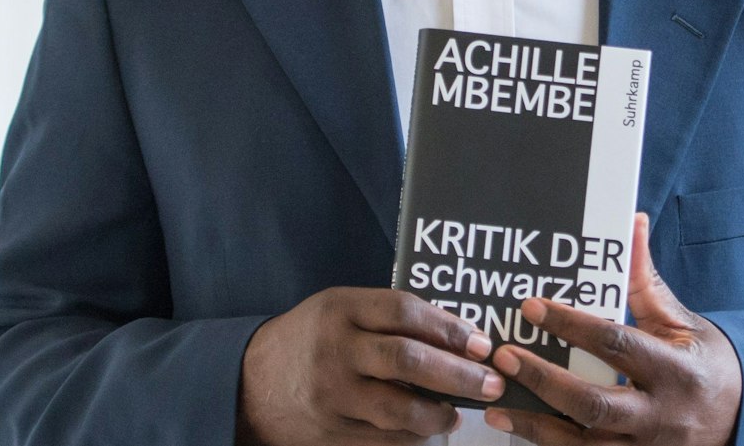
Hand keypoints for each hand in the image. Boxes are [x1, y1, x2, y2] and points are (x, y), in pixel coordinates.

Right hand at [237, 286, 506, 444]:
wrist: (251, 382)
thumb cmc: (312, 338)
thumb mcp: (340, 309)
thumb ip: (387, 317)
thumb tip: (458, 335)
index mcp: (342, 309)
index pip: (404, 312)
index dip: (449, 328)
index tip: (482, 343)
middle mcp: (337, 350)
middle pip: (407, 361)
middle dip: (458, 374)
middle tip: (492, 382)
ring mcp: (333, 395)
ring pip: (398, 409)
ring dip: (439, 414)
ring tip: (457, 413)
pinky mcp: (331, 432)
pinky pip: (383, 439)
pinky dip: (413, 437)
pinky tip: (428, 430)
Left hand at [484, 213, 742, 444]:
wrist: (742, 418)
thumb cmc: (705, 364)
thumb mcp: (682, 321)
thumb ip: (646, 280)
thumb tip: (633, 222)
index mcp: (674, 370)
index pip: (616, 344)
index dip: (571, 326)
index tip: (531, 307)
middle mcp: (660, 415)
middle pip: (595, 404)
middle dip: (545, 380)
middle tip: (504, 357)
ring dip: (536, 426)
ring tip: (496, 406)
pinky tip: (520, 430)